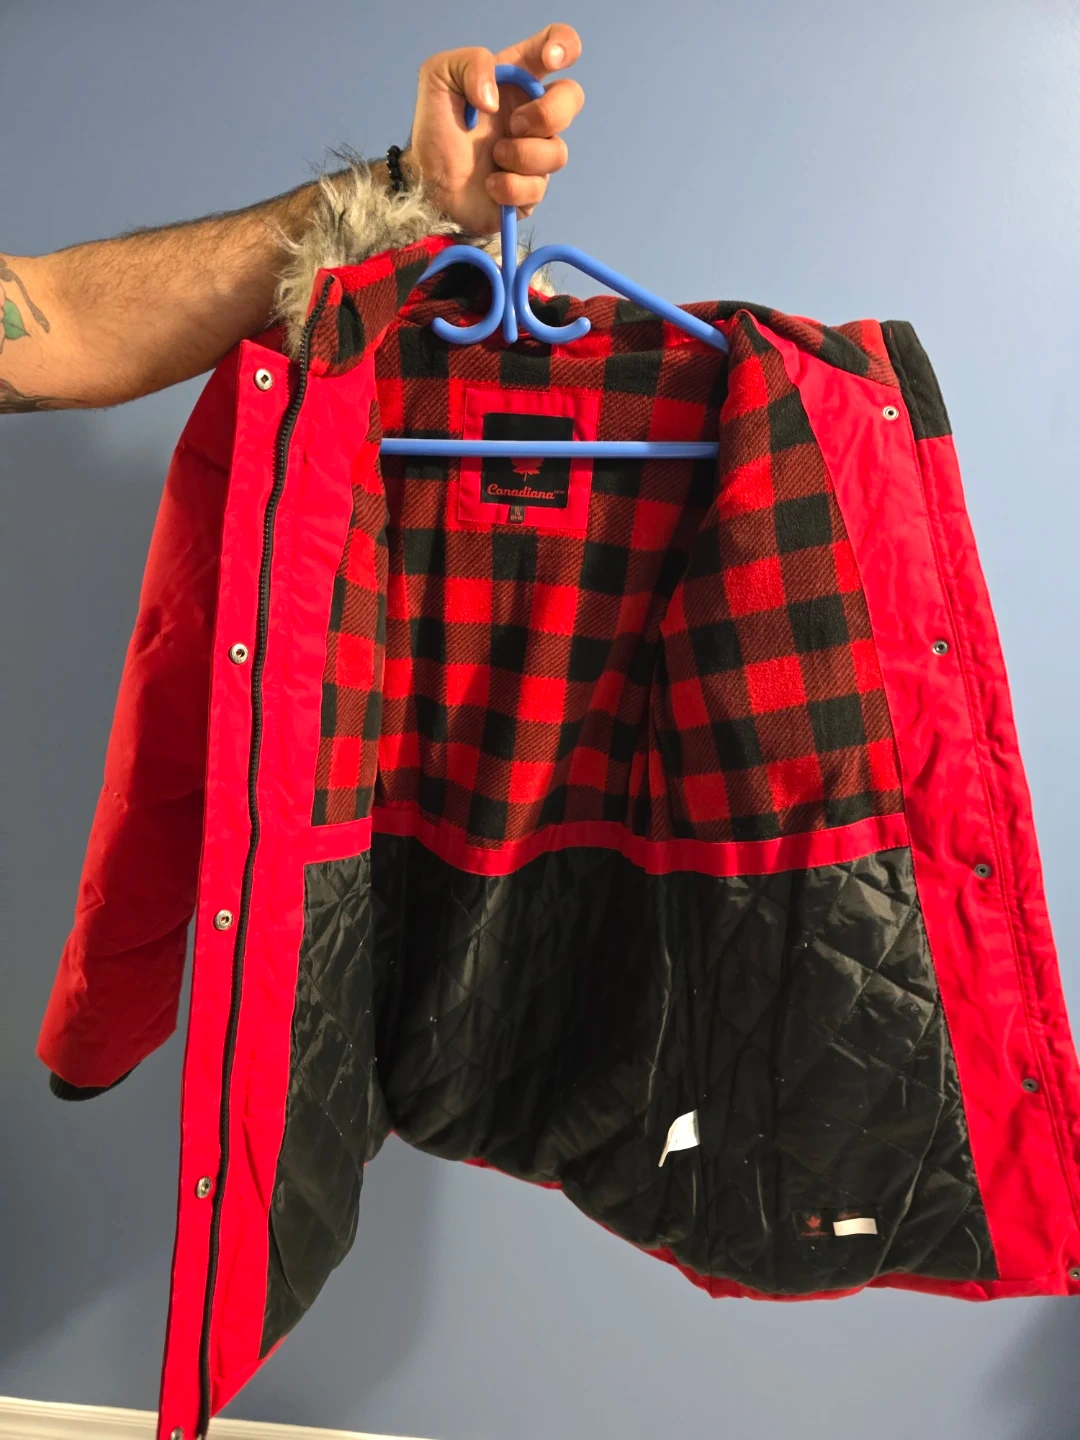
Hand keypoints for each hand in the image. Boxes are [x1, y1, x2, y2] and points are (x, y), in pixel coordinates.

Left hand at [406, 23, 584, 234]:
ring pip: (557, 152)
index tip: (550, 60)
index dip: (564, 46)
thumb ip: (469, 64)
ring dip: (520, 156)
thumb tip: (495, 99)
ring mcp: (536, 153)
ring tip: (492, 158)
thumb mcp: (438, 77)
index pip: (558, 46)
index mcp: (517, 78)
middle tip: (512, 125)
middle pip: (573, 98)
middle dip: (547, 114)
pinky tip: (490, 185)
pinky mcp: (531, 190)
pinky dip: (509, 187)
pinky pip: (537, 188)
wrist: (427, 186)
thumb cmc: (436, 131)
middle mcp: (533, 113)